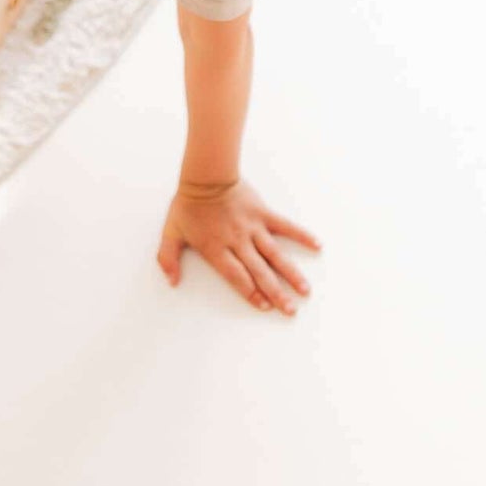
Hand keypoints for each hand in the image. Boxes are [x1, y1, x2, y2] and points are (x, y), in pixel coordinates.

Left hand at [157, 178, 320, 315]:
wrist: (206, 175)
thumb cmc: (188, 205)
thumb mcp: (170, 232)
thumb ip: (168, 258)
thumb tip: (172, 282)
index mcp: (216, 248)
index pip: (237, 276)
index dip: (251, 293)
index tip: (265, 306)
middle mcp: (238, 241)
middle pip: (259, 272)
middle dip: (276, 293)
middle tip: (290, 310)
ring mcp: (253, 227)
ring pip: (275, 254)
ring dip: (291, 273)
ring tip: (305, 290)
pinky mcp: (263, 213)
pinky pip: (285, 226)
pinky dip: (301, 235)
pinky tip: (317, 245)